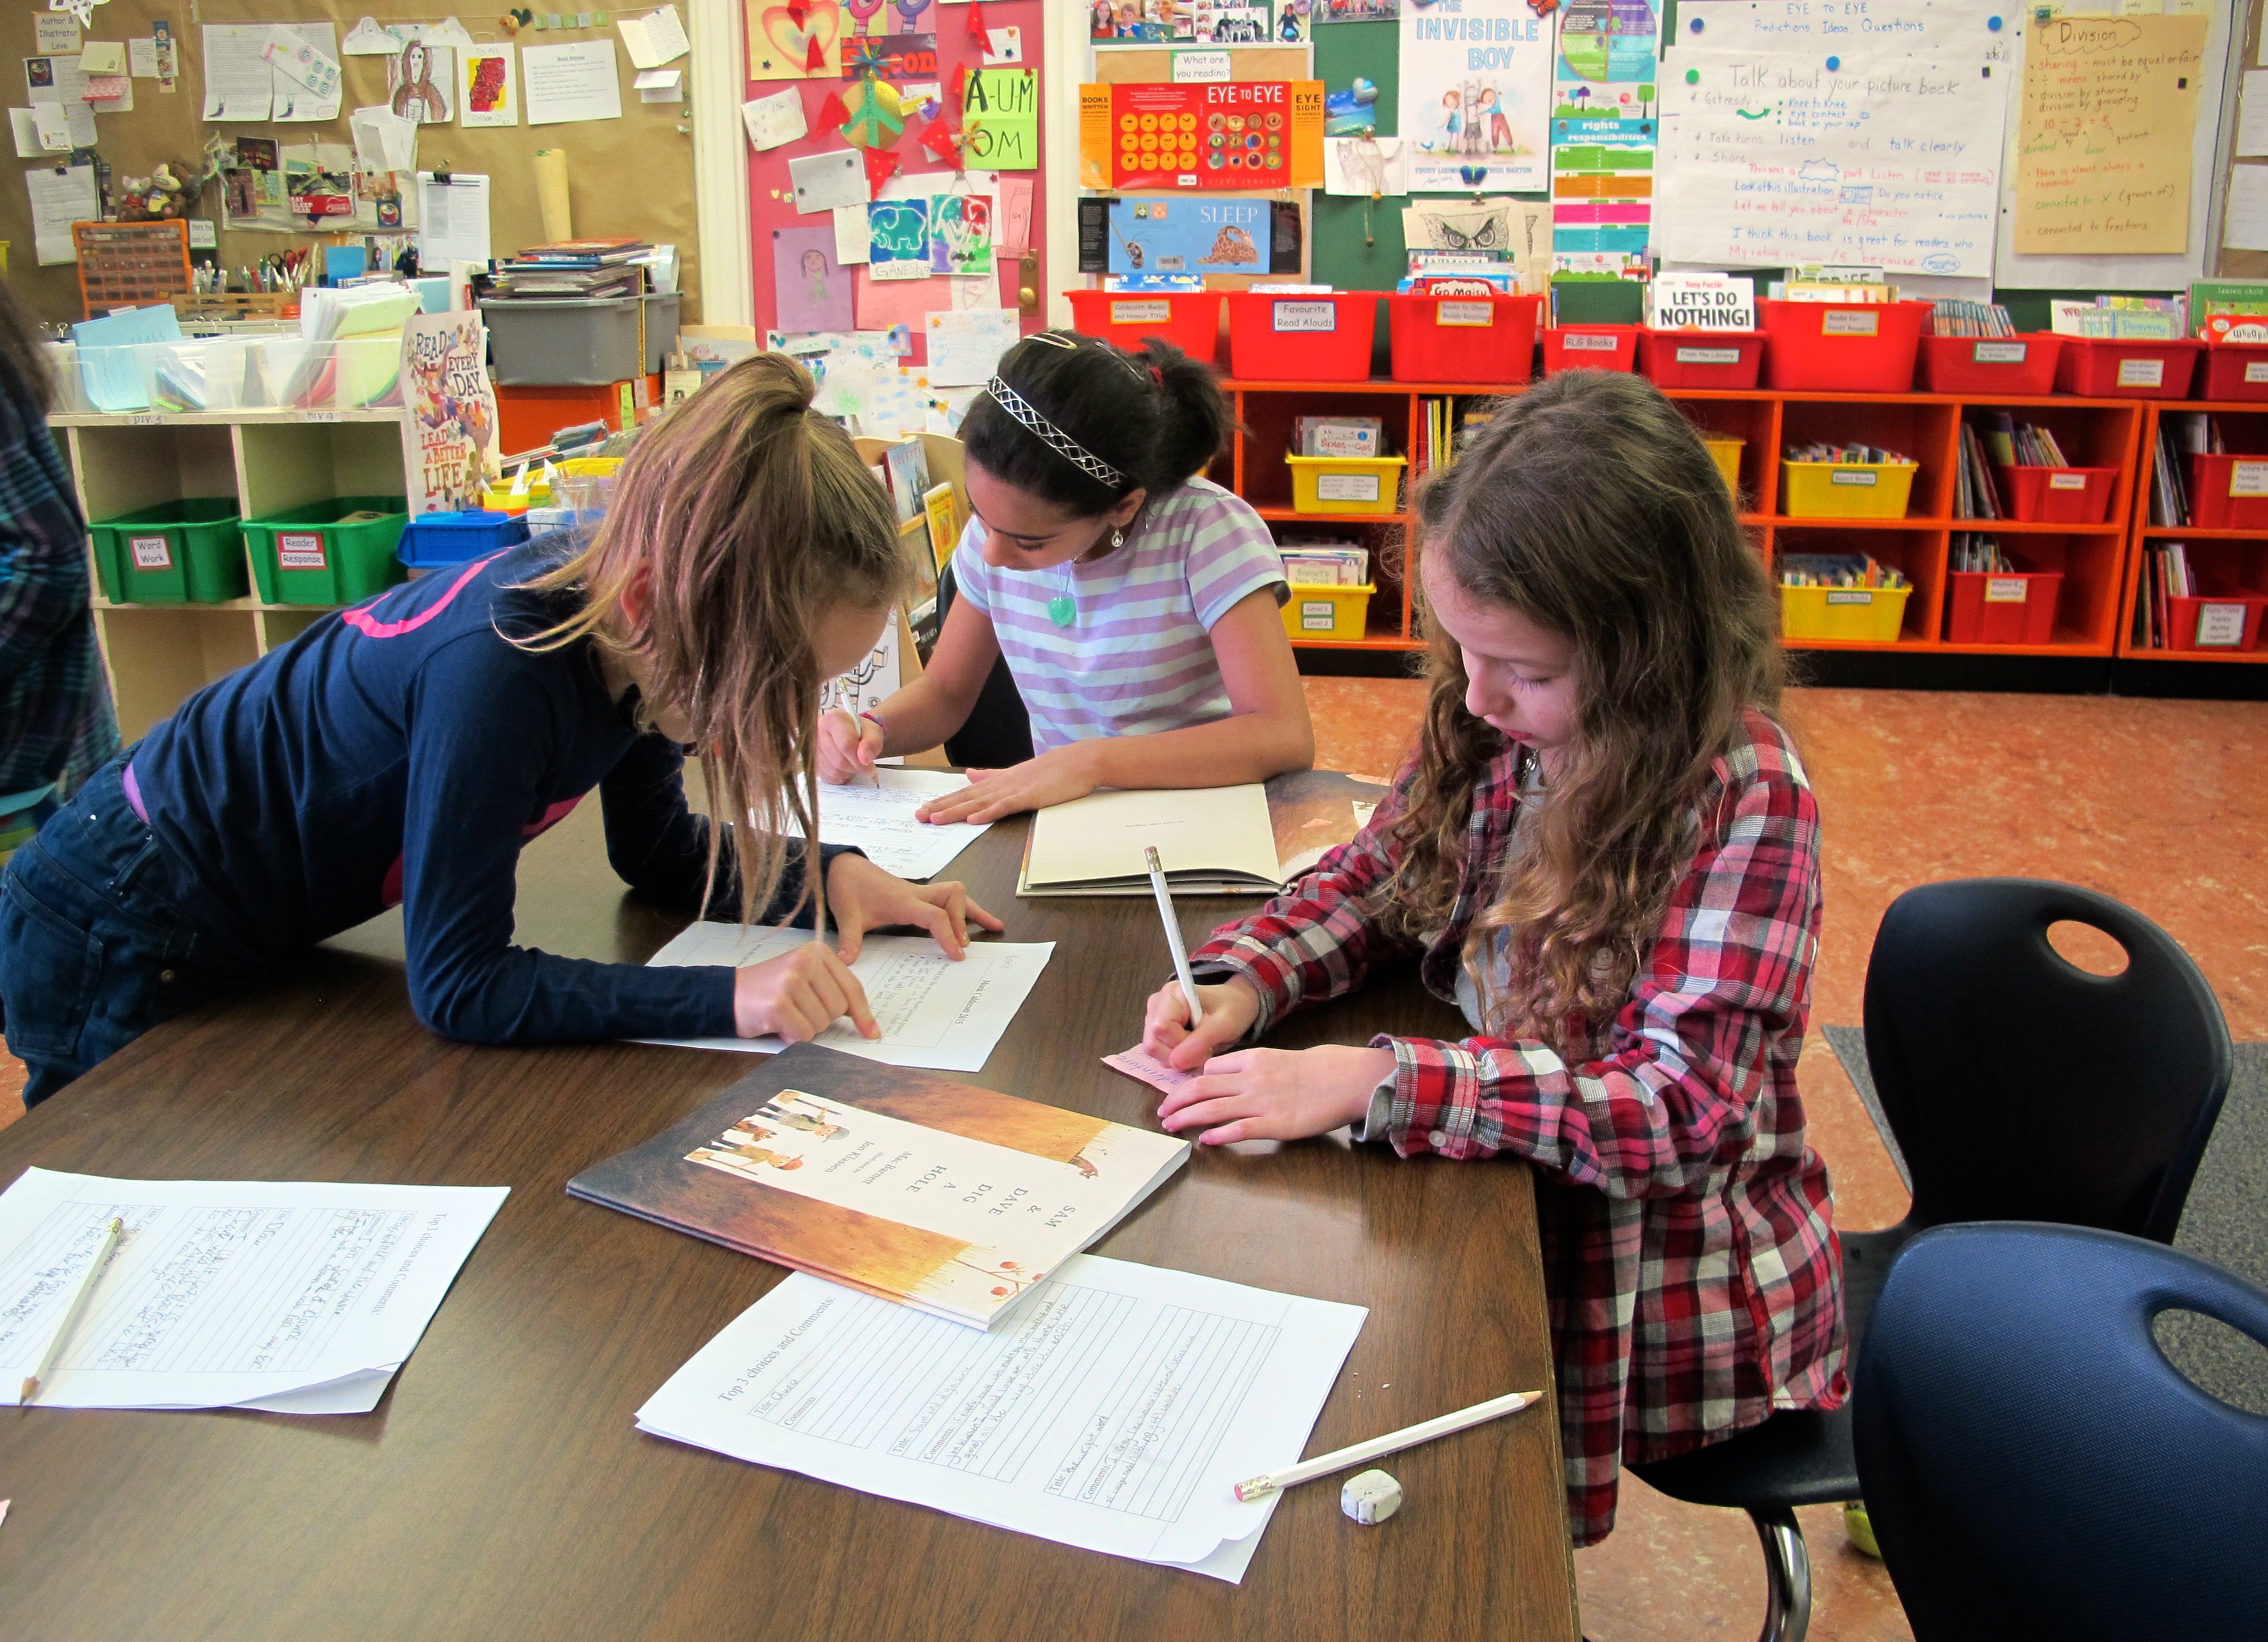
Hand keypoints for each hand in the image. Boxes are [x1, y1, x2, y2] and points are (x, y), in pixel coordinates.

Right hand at [734, 942, 878, 1041]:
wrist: (727, 994)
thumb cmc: (770, 991)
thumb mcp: (804, 979)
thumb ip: (832, 991)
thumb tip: (866, 1022)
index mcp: (816, 952)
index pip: (852, 987)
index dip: (862, 1013)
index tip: (871, 1032)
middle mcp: (805, 961)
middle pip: (838, 1008)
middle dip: (822, 1020)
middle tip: (798, 1012)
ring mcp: (790, 981)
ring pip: (822, 1023)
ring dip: (805, 1029)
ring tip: (786, 1016)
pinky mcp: (778, 1004)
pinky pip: (804, 1034)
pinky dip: (793, 1038)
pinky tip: (778, 1025)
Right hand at [816, 708, 882, 785]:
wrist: (854, 735)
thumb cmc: (861, 732)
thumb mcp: (874, 733)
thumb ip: (872, 744)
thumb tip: (865, 759)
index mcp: (832, 719)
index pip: (846, 745)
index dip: (860, 760)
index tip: (869, 766)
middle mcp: (817, 731)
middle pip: (839, 761)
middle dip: (855, 767)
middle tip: (864, 765)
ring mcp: (812, 748)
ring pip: (834, 771)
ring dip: (848, 772)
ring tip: (853, 763)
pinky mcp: (812, 763)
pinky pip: (828, 777)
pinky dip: (840, 776)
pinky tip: (845, 767)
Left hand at [825, 851, 1004, 960]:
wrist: (843, 867)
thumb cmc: (847, 889)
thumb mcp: (846, 916)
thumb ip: (849, 939)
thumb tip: (845, 962)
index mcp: (902, 900)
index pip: (934, 915)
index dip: (948, 933)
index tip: (957, 954)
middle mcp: (917, 894)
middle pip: (953, 897)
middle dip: (964, 920)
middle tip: (963, 946)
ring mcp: (920, 892)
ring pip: (956, 895)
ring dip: (973, 911)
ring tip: (994, 927)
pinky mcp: (920, 895)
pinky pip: (949, 899)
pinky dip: (965, 909)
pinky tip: (979, 919)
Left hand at [914, 747, 1099, 824]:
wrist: (1081, 761)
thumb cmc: (1054, 769)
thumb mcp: (1017, 772)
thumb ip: (991, 775)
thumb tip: (969, 774)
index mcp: (998, 780)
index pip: (965, 793)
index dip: (943, 801)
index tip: (923, 809)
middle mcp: (1001, 784)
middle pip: (966, 798)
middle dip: (941, 807)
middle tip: (918, 816)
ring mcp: (1015, 789)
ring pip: (979, 802)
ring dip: (956, 811)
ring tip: (935, 818)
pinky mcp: (1030, 797)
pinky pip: (1005, 806)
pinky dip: (988, 812)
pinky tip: (973, 819)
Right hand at [1143, 976, 1262, 1070]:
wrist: (1236, 1006)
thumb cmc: (1233, 1009)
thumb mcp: (1224, 1025)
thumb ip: (1200, 1042)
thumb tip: (1175, 1062)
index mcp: (1172, 995)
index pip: (1161, 1029)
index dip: (1181, 1044)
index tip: (1204, 1045)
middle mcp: (1157, 1004)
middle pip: (1153, 1042)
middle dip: (1178, 1055)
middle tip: (1203, 1050)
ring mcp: (1154, 1017)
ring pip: (1154, 1050)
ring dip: (1178, 1058)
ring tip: (1200, 1048)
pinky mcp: (1158, 1032)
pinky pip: (1159, 1054)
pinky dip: (1176, 1058)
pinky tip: (1193, 1049)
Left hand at [1156, 1045, 1396, 1145]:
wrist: (1347, 1079)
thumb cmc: (1320, 1069)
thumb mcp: (1281, 1057)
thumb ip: (1256, 1067)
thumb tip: (1232, 1077)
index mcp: (1253, 1059)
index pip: (1211, 1068)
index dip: (1193, 1082)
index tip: (1183, 1094)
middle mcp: (1251, 1078)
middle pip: (1201, 1087)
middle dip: (1176, 1100)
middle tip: (1162, 1112)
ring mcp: (1261, 1102)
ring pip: (1211, 1109)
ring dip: (1186, 1118)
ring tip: (1170, 1126)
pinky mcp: (1275, 1124)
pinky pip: (1238, 1130)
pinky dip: (1217, 1135)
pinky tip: (1205, 1141)